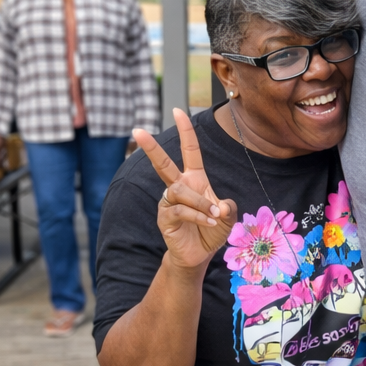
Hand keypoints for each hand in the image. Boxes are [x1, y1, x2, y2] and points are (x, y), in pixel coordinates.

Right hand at [133, 109, 237, 270]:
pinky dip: (197, 215)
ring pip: (179, 191)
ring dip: (200, 203)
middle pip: (163, 163)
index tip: (178, 110)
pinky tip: (208, 222)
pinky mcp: (165, 217)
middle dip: (151, 147)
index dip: (185, 131)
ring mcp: (169, 202)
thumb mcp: (227, 217)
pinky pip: (179, 210)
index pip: (189, 151)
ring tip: (213, 216)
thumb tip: (221, 205)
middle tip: (137, 131)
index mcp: (195, 179)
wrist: (198, 254)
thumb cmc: (211, 230)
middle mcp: (179, 187)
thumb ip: (228, 208)